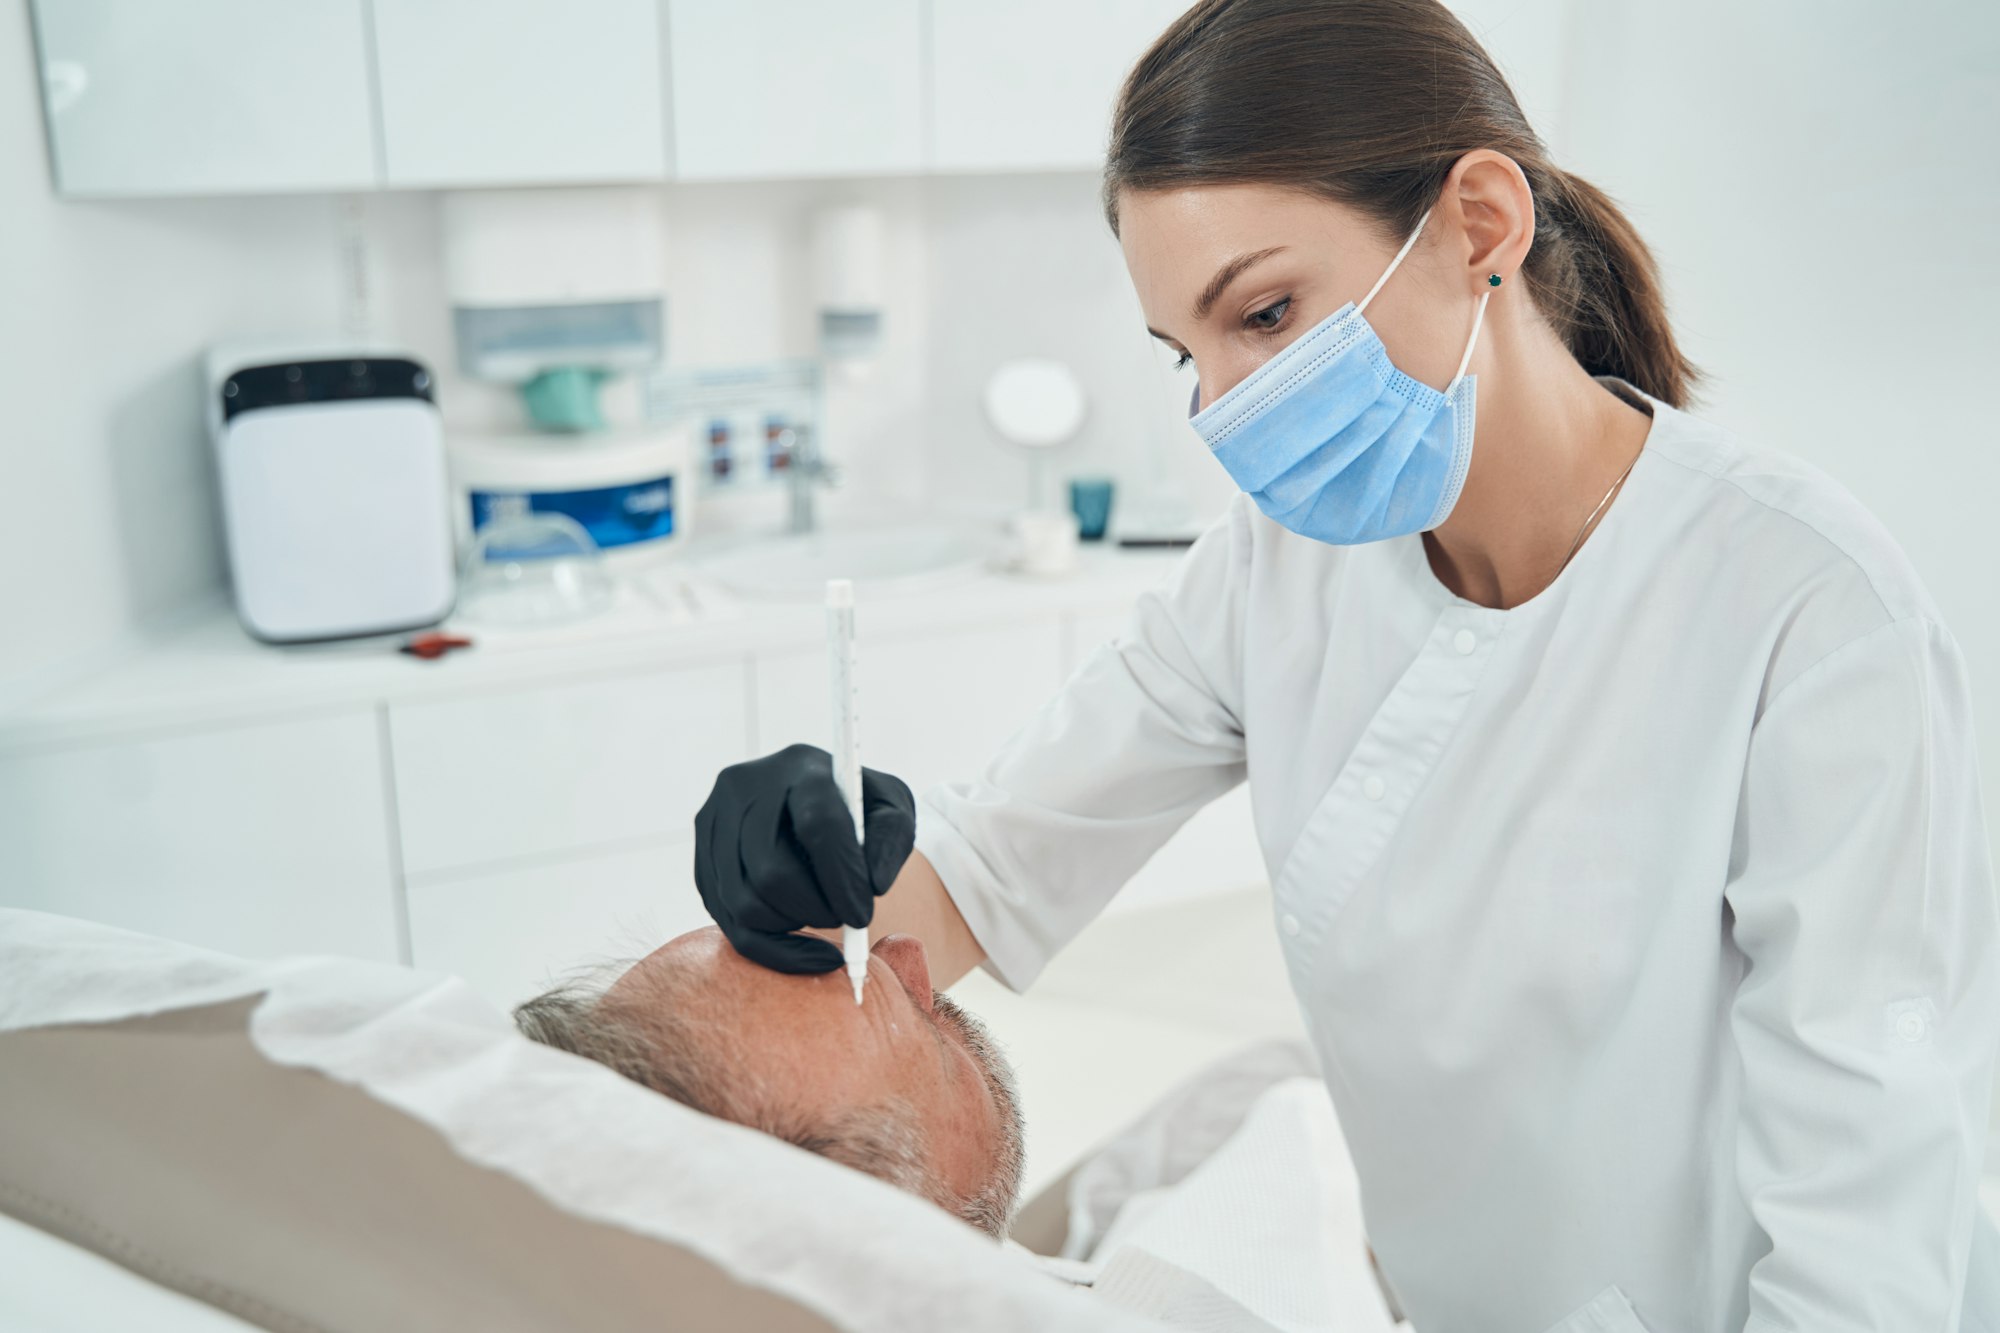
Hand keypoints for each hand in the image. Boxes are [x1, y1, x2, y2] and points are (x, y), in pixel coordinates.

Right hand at [693, 743, 916, 972]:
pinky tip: (801, 945)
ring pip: (744, 902)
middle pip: (771, 872)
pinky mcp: (701, 858)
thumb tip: (870, 885)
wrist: (808, 800)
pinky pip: (727, 922)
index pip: (819, 825)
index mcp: (801, 766)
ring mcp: (713, 821)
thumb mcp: (891, 809)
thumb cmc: (856, 808)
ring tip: (821, 914)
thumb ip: (891, 840)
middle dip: (814, 909)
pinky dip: (769, 946)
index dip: (842, 878)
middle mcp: (746, 787)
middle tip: (843, 920)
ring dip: (791, 926)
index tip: (862, 915)